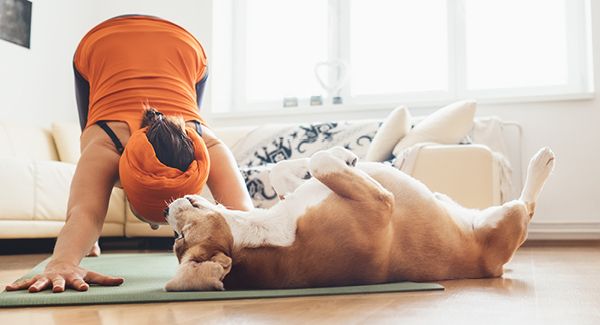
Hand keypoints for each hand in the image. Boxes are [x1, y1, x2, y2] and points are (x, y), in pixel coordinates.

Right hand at [4, 260, 123, 292]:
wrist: (62, 262)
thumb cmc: (78, 273)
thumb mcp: (92, 275)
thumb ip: (106, 280)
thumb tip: (122, 281)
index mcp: (74, 277)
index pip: (79, 282)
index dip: (81, 285)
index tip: (83, 289)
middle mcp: (60, 278)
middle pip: (59, 282)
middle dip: (58, 286)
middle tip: (57, 290)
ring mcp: (48, 278)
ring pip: (41, 282)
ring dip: (37, 286)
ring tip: (31, 290)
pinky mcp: (38, 279)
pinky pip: (26, 282)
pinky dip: (17, 285)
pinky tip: (7, 289)